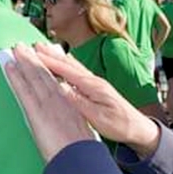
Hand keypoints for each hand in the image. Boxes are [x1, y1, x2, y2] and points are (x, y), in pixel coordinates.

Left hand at [5, 44, 95, 162]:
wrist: (79, 158)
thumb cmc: (81, 150)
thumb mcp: (81, 131)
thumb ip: (72, 120)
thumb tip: (66, 118)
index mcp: (71, 103)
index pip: (57, 81)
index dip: (48, 67)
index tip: (42, 56)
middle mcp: (59, 99)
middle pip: (45, 74)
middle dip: (34, 58)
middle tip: (24, 45)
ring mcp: (47, 104)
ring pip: (34, 77)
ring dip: (24, 62)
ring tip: (16, 49)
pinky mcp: (36, 112)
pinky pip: (24, 90)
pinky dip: (16, 77)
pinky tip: (10, 67)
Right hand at [30, 43, 160, 157]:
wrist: (139, 128)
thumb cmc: (120, 125)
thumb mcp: (98, 116)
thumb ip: (80, 102)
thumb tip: (61, 88)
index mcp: (93, 86)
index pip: (66, 70)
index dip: (49, 62)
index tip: (33, 54)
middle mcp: (94, 80)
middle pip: (68, 64)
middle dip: (50, 55)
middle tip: (34, 46)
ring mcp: (96, 83)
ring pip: (73, 66)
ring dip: (57, 57)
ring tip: (44, 49)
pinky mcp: (96, 87)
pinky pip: (77, 72)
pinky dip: (66, 65)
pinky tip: (62, 63)